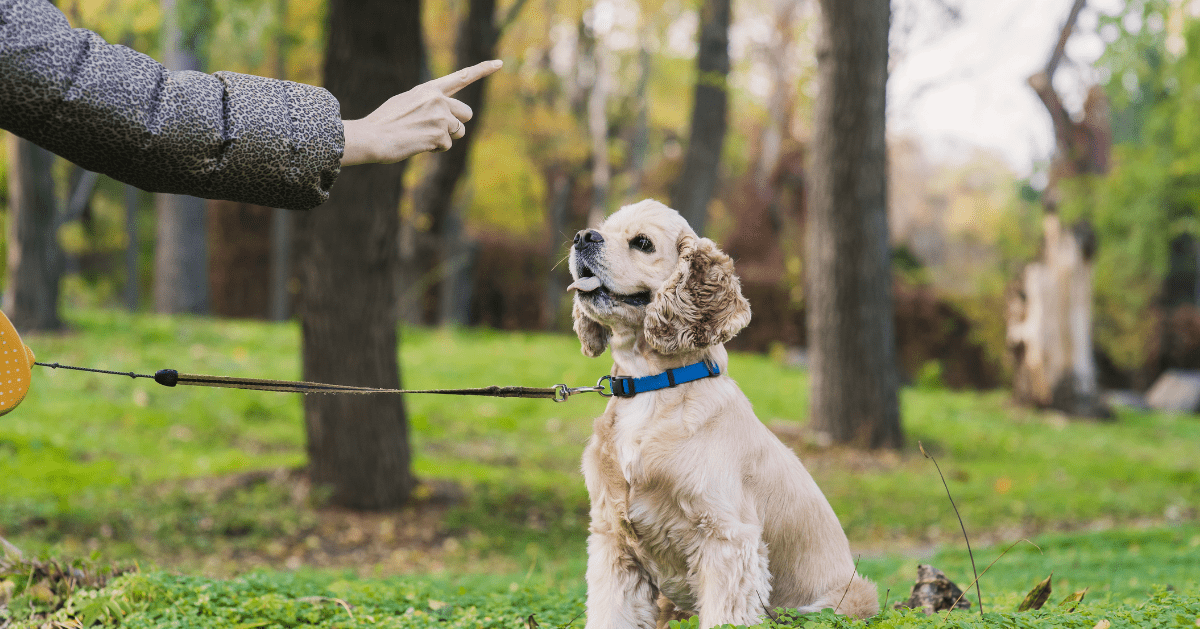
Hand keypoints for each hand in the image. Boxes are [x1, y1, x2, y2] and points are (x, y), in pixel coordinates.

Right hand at [341, 59, 502, 166]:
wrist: (372, 137)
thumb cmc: (385, 122)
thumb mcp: (407, 102)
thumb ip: (429, 103)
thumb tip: (447, 116)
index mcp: (430, 88)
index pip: (461, 76)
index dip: (483, 70)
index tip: (500, 64)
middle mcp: (438, 100)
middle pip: (467, 113)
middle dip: (457, 124)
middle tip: (437, 129)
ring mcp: (440, 117)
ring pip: (458, 132)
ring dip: (445, 138)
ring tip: (421, 136)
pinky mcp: (439, 135)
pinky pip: (446, 146)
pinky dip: (434, 148)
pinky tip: (417, 143)